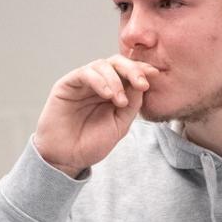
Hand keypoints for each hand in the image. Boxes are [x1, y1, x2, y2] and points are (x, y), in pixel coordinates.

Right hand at [33, 55, 158, 177]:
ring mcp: (82, 83)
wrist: (66, 158)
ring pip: (102, 65)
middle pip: (117, 62)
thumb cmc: (90, 144)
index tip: (155, 75)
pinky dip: (99, 81)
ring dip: (116, 79)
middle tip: (142, 83)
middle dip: (133, 69)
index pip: (128, 72)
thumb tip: (142, 83)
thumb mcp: (120, 125)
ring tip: (119, 101)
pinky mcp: (67, 84)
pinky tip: (107, 95)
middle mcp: (98, 83)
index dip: (142, 70)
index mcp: (113, 91)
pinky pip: (85, 73)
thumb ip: (132, 104)